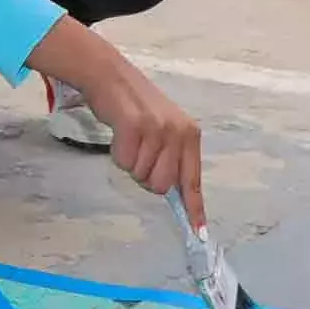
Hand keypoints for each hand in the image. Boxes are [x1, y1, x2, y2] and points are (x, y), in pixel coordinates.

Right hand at [81, 64, 205, 227]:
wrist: (110, 76)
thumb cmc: (135, 106)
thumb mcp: (164, 128)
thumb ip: (172, 156)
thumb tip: (170, 191)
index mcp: (190, 135)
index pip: (193, 180)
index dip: (195, 208)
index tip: (199, 232)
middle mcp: (178, 133)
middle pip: (162, 185)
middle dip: (146, 177)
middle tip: (138, 154)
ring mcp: (157, 130)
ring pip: (141, 175)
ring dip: (130, 162)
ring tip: (129, 138)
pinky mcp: (135, 127)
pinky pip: (124, 161)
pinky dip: (118, 154)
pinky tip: (119, 134)